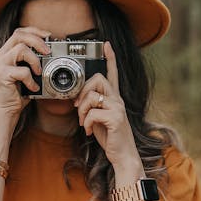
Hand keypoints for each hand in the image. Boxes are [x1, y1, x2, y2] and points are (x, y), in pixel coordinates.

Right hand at [0, 27, 49, 120]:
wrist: (6, 111)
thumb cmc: (18, 93)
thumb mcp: (26, 73)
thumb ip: (32, 60)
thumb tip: (51, 51)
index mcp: (5, 52)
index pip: (19, 32)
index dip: (34, 31)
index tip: (48, 36)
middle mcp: (0, 55)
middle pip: (19, 35)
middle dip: (37, 40)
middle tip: (48, 51)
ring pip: (21, 49)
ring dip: (35, 60)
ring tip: (39, 72)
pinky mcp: (2, 75)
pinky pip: (22, 71)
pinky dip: (31, 80)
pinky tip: (33, 88)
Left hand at [74, 42, 142, 173]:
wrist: (122, 156)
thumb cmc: (110, 137)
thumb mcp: (99, 118)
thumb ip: (92, 106)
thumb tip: (78, 100)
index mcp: (114, 98)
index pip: (113, 73)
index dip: (110, 58)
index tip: (106, 44)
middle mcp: (118, 100)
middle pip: (98, 79)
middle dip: (83, 92)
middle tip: (78, 107)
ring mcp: (118, 108)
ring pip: (92, 96)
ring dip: (82, 110)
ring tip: (83, 122)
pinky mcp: (115, 118)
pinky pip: (92, 113)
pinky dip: (85, 123)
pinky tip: (88, 131)